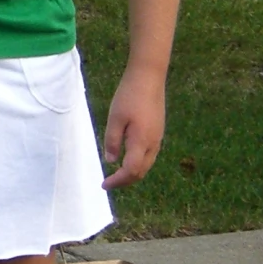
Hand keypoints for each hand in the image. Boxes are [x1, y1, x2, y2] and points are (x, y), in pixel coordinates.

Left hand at [102, 65, 166, 188]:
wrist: (149, 78)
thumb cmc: (129, 97)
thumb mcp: (115, 119)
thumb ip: (113, 141)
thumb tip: (111, 161)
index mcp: (142, 142)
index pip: (131, 171)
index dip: (117, 181)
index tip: (104, 185)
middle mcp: (153, 143)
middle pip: (141, 171)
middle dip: (125, 181)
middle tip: (109, 183)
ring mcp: (158, 137)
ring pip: (147, 164)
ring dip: (132, 173)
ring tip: (116, 174)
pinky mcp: (158, 131)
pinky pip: (149, 154)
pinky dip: (138, 162)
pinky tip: (128, 158)